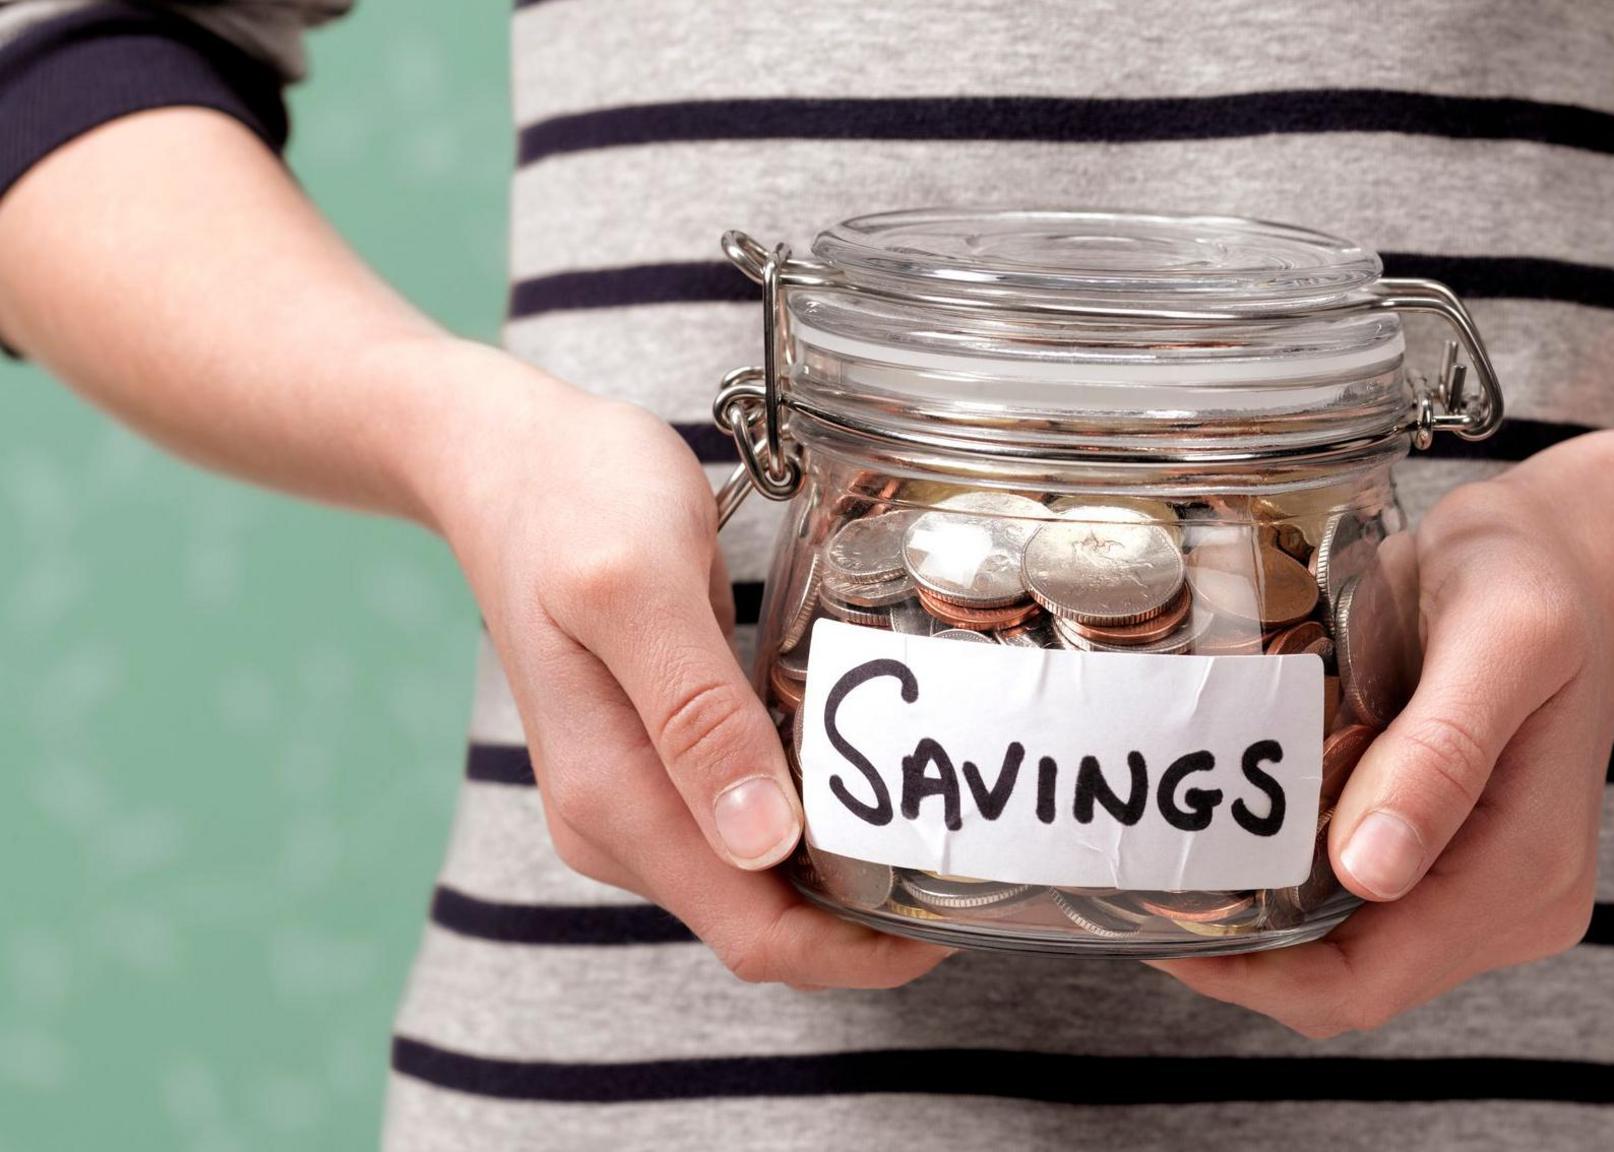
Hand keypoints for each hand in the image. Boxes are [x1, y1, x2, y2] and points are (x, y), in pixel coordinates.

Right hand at [416, 341, 947, 988]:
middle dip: (868, 921)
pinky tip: (876, 777)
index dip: (857, 951)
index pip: (754, 935)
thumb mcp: (637, 584)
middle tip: (977, 859)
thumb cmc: (572, 498)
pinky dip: (818, 820)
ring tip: (945, 825)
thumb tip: (761, 844)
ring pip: (763, 882)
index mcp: (614, 800)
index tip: (955, 921)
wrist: (505, 459)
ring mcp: (637, 795)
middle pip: (766, 924)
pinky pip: (753, 825)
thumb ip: (696, 715)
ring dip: (849, 874)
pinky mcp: (659, 760)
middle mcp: (620, 822)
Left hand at [1150, 433, 1613, 1034]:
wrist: (1572, 552)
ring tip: (1179, 857)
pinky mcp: (1461, 860)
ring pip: (1348, 953)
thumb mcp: (1501, 637)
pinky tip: (1239, 835)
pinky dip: (1293, 888)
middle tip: (1145, 884)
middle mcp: (1518, 901)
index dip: (1254, 975)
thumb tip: (1370, 872)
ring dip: (1264, 924)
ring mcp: (1492, 890)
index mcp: (1527, 868)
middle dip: (1244, 955)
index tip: (1157, 923)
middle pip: (1351, 983)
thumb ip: (1441, 754)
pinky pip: (1359, 907)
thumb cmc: (1533, 575)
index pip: (1368, 982)